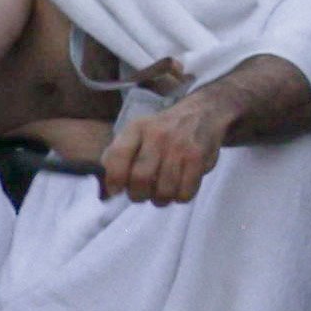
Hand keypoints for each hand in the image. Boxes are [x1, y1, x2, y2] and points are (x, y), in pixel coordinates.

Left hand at [100, 92, 231, 209]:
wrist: (203, 111)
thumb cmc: (163, 130)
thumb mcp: (137, 132)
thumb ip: (117, 156)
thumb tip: (106, 189)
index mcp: (137, 128)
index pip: (117, 156)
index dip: (114, 180)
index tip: (117, 190)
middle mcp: (158, 135)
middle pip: (140, 179)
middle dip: (138, 195)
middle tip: (142, 194)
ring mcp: (180, 146)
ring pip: (164, 191)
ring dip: (160, 199)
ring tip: (162, 192)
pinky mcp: (198, 158)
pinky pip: (184, 193)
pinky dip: (180, 197)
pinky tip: (179, 187)